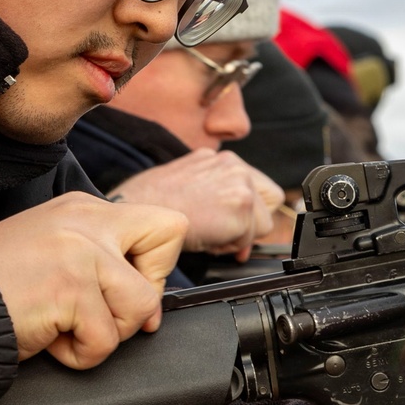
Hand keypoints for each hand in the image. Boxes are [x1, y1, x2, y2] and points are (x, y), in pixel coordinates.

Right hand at [0, 192, 187, 368]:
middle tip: (104, 309)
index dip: (155, 265)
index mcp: (84, 208)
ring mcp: (81, 250)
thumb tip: (151, 305)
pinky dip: (80, 355)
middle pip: (168, 241)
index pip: (164, 223)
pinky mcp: (70, 287)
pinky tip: (49, 338)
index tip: (125, 291)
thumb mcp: (55, 254)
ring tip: (65, 327)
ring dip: (106, 332)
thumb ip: (103, 263)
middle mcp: (87, 219)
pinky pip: (106, 339)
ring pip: (141, 304)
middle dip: (145, 291)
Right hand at [110, 149, 283, 260]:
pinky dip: (230, 245)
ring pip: (261, 224)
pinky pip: (249, 237)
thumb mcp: (188, 183)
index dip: (251, 212)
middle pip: (268, 204)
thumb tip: (233, 219)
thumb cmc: (150, 201)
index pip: (260, 187)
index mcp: (221, 159)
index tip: (236, 225)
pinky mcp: (241, 204)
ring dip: (238, 236)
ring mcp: (241, 183)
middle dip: (249, 225)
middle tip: (222, 234)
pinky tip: (206, 238)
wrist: (136, 210)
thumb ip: (216, 192)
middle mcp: (235, 166)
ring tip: (208, 234)